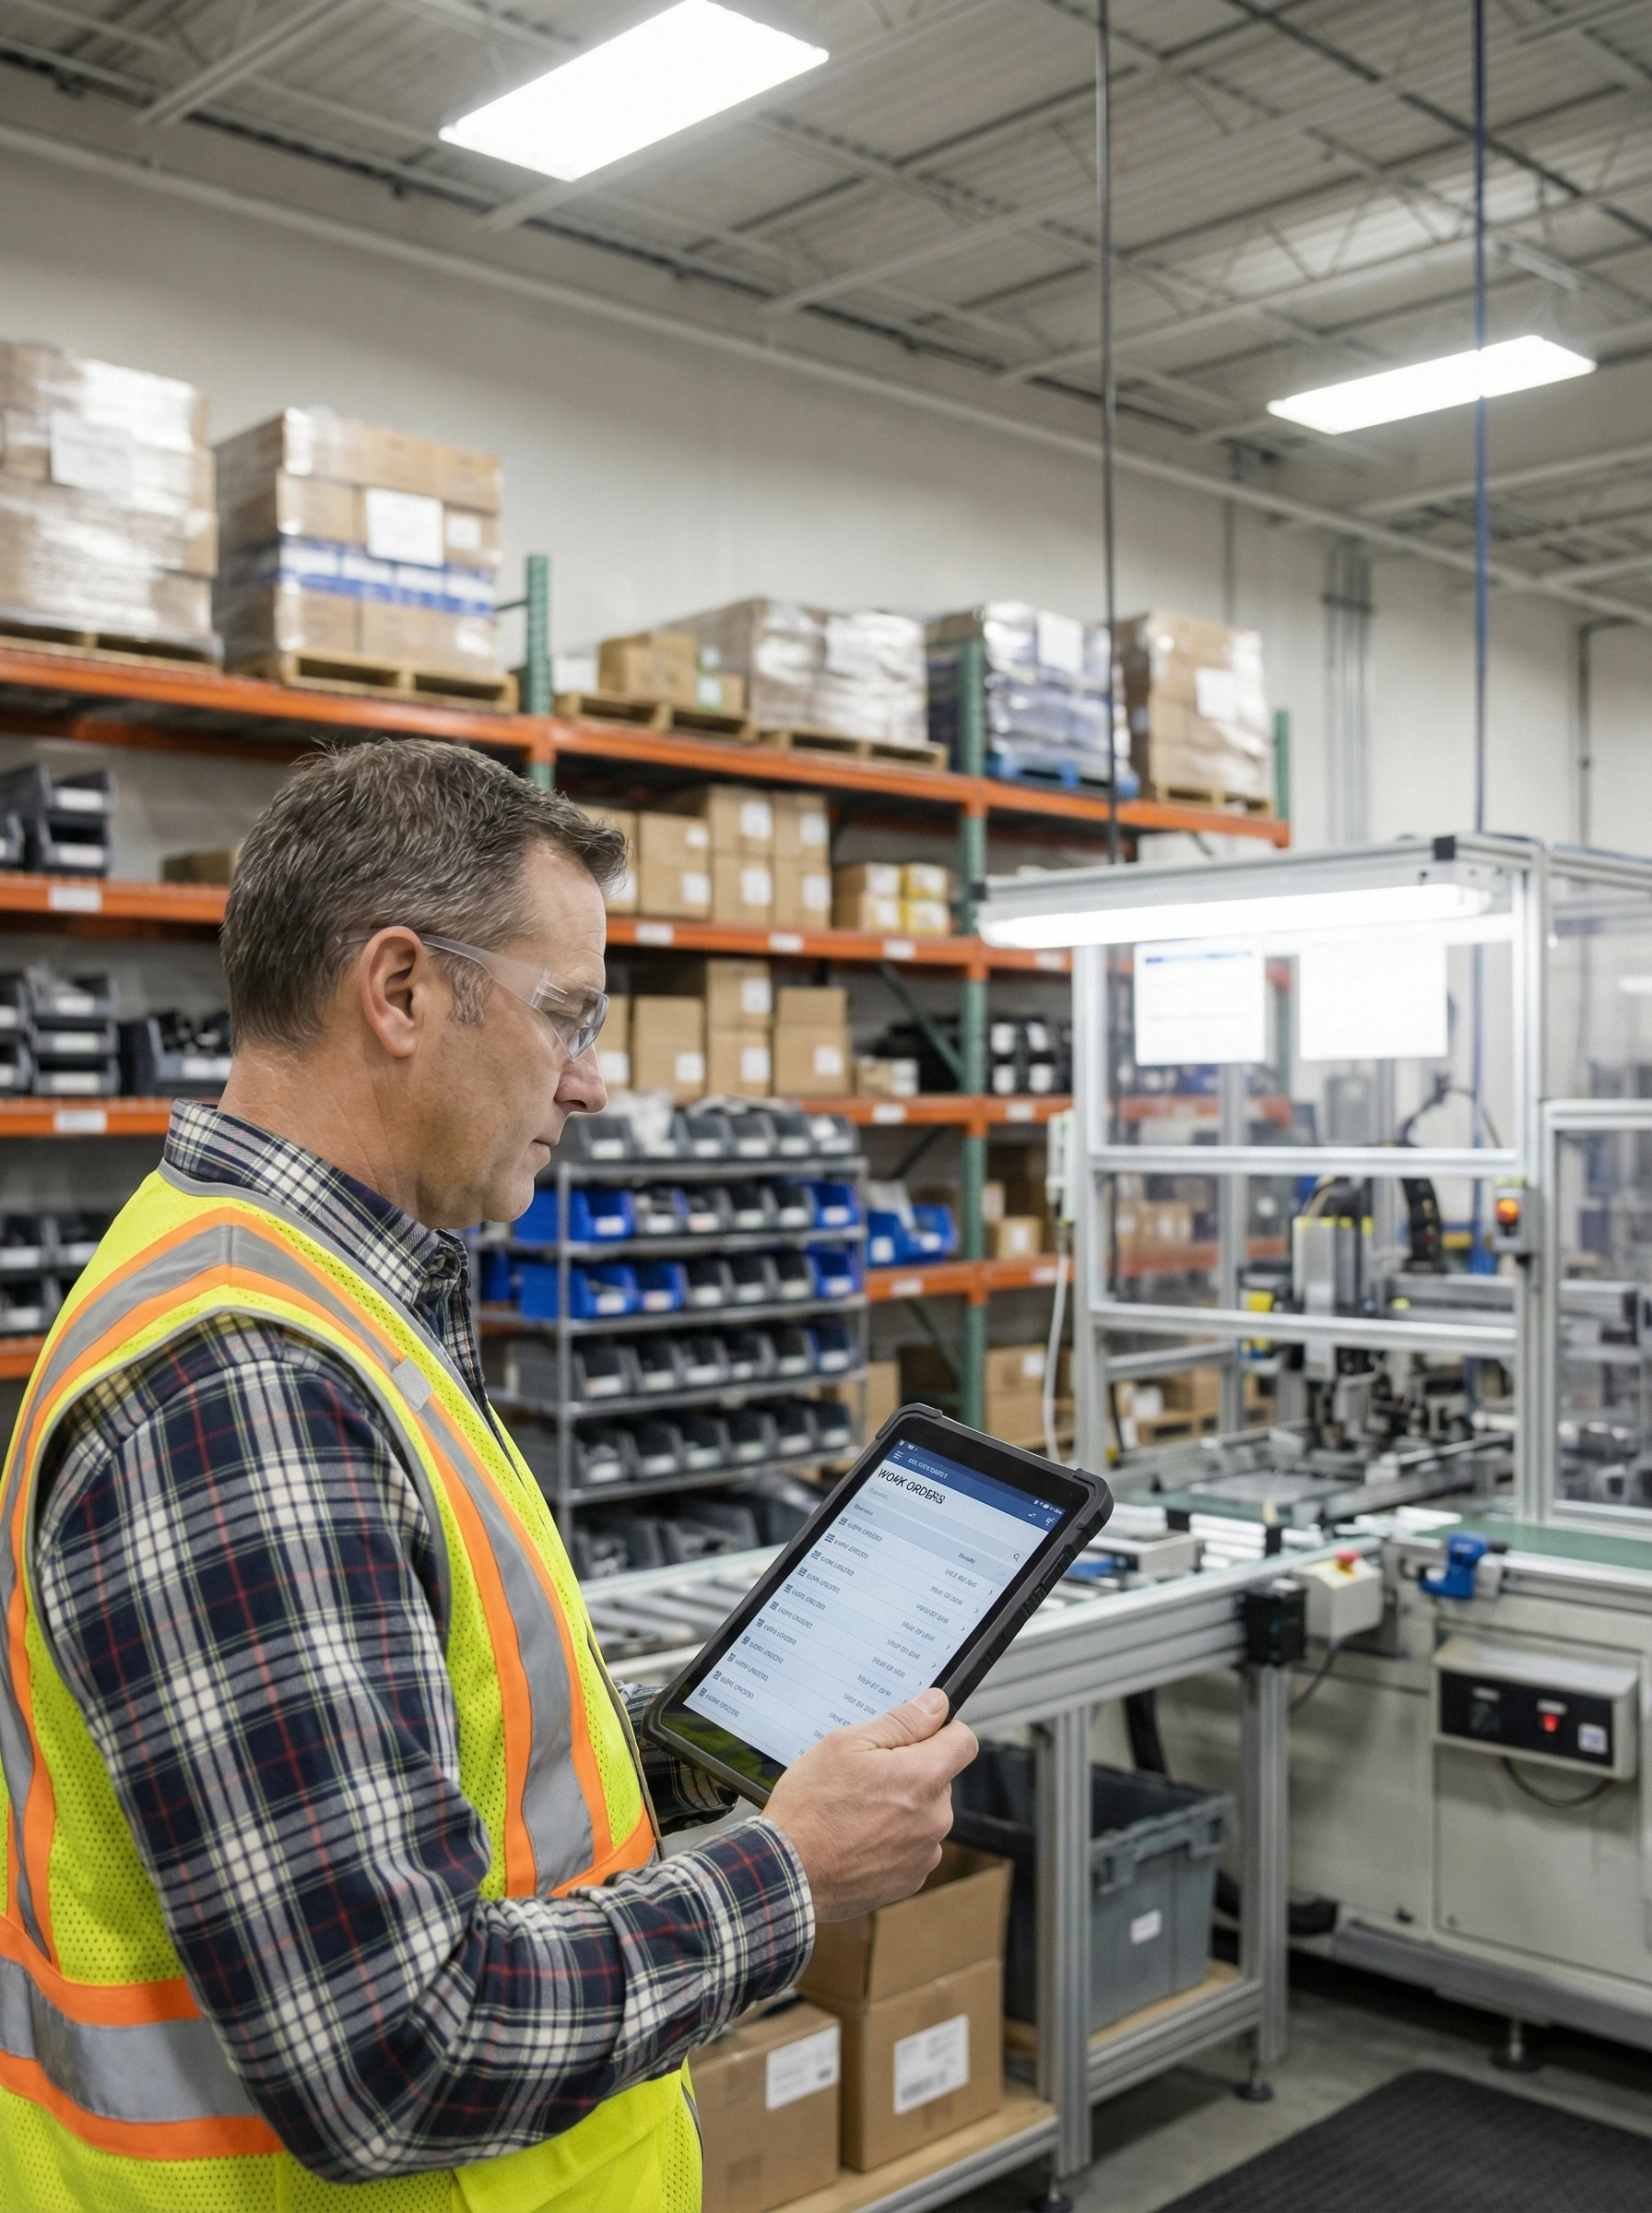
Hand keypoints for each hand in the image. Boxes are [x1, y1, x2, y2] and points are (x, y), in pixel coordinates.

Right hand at [763, 1689, 977, 1923]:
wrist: (787, 1874)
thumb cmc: (810, 1808)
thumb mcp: (845, 1745)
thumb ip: (900, 1722)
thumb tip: (936, 1705)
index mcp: (923, 1777)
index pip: (964, 1742)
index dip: (941, 1732)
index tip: (916, 1735)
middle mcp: (935, 1818)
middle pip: (938, 1780)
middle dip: (909, 1773)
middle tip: (865, 1777)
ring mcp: (924, 1854)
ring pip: (923, 1815)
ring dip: (900, 1809)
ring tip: (855, 1812)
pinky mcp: (910, 1880)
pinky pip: (911, 1847)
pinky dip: (891, 1841)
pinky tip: (857, 1838)